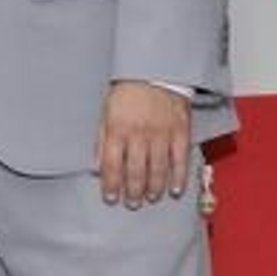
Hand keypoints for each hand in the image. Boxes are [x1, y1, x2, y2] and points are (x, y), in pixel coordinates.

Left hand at [95, 81, 191, 206]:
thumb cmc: (127, 92)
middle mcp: (139, 134)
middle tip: (132, 203)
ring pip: (158, 169)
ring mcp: (161, 134)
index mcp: (117, 129)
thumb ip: (101, 140)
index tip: (111, 198)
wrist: (155, 72)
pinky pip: (180, 160)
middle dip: (133, 191)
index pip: (112, 164)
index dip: (111, 184)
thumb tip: (96, 167)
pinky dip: (178, 178)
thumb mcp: (105, 113)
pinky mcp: (180, 132)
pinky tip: (174, 190)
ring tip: (150, 199)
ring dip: (153, 188)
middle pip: (135, 171)